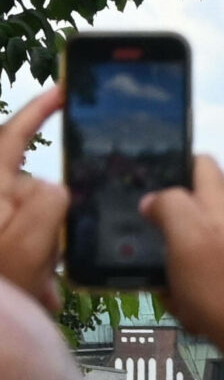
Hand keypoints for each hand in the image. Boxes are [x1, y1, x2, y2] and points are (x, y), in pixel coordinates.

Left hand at [0, 86, 64, 303]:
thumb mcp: (28, 245)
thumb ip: (48, 203)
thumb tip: (57, 186)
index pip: (11, 137)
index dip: (37, 112)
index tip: (62, 92)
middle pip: (34, 186)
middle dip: (48, 218)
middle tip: (46, 258)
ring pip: (36, 219)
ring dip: (42, 250)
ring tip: (35, 280)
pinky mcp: (1, 242)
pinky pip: (30, 242)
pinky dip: (37, 265)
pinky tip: (36, 288)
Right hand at [141, 155, 223, 351]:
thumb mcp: (186, 234)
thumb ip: (169, 205)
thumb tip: (154, 198)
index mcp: (222, 204)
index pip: (201, 164)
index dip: (173, 164)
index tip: (145, 178)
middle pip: (190, 212)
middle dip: (164, 230)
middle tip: (145, 246)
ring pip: (190, 254)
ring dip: (173, 272)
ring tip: (170, 290)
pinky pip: (200, 285)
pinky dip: (189, 298)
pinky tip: (190, 313)